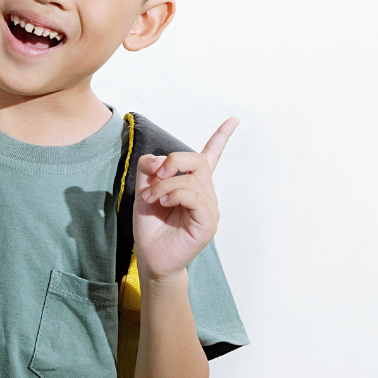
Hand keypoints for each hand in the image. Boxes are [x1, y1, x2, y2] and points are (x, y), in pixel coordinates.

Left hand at [132, 118, 238, 282]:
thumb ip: (149, 169)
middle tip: (154, 176)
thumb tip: (158, 159)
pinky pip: (195, 196)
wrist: (150, 256)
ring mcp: (209, 207)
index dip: (222, 137)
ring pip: (191, 178)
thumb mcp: (144, 190)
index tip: (234, 120)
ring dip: (165, 184)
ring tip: (151, 198)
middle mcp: (205, 193)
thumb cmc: (151, 226)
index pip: (211, 155)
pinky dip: (175, 194)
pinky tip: (164, 202)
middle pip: (197, 159)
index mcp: (192, 183)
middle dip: (172, 161)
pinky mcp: (207, 222)